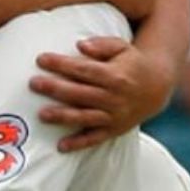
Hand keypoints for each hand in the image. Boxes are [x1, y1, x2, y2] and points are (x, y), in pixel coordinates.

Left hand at [30, 36, 172, 151]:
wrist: (156, 88)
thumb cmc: (132, 63)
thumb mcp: (122, 47)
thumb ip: (102, 44)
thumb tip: (81, 44)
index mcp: (114, 75)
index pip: (84, 69)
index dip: (62, 64)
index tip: (41, 59)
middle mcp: (114, 97)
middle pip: (80, 93)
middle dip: (55, 88)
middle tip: (33, 83)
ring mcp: (113, 116)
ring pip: (85, 117)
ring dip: (62, 117)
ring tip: (41, 115)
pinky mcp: (113, 130)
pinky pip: (94, 139)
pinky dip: (78, 143)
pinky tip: (61, 146)